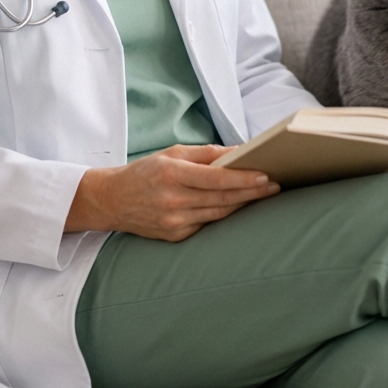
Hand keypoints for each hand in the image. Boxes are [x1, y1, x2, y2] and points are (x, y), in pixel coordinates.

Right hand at [65, 143, 280, 241]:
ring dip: (243, 205)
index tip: (266, 175)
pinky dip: (224, 216)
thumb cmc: (146, 171)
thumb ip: (206, 153)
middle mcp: (172, 200)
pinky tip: (239, 208)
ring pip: (217, 214)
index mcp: (171, 173)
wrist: (112, 200)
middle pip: (221, 198)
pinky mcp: (174, 236)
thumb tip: (239, 151)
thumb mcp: (172, 153)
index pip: (216, 179)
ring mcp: (173, 221)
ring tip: (264, 195)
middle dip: (251, 192)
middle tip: (275, 185)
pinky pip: (206, 225)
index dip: (243, 179)